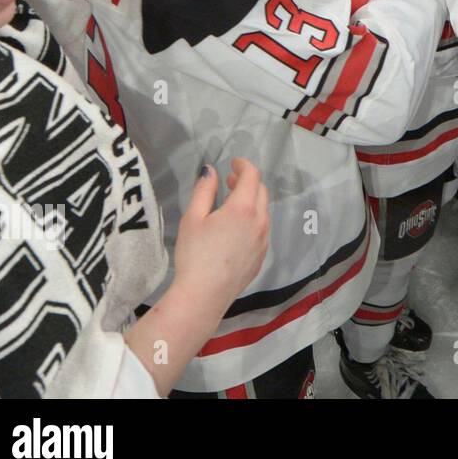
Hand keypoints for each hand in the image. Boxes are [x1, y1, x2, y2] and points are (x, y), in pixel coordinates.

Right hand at [171, 159, 269, 314]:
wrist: (205, 295)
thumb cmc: (195, 255)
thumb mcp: (193, 218)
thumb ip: (204, 190)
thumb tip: (211, 171)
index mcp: (244, 208)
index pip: (252, 176)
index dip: (243, 165)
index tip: (233, 163)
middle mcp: (260, 221)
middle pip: (261, 191)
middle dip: (247, 181)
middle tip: (229, 181)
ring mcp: (264, 240)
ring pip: (264, 211)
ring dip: (252, 200)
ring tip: (231, 203)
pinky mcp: (262, 256)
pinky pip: (262, 229)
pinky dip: (253, 218)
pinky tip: (236, 228)